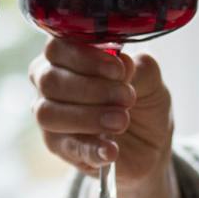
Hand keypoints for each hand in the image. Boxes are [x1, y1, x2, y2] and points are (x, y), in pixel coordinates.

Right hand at [29, 38, 177, 197]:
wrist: (150, 142)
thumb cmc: (142, 99)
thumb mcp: (150, 79)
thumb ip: (137, 67)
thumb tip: (123, 62)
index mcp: (66, 55)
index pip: (57, 47)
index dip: (85, 57)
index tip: (119, 70)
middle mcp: (49, 82)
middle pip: (50, 80)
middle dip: (92, 89)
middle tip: (127, 98)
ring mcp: (49, 116)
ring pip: (48, 113)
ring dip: (88, 117)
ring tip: (122, 122)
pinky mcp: (58, 147)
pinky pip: (67, 147)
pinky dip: (91, 149)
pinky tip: (112, 149)